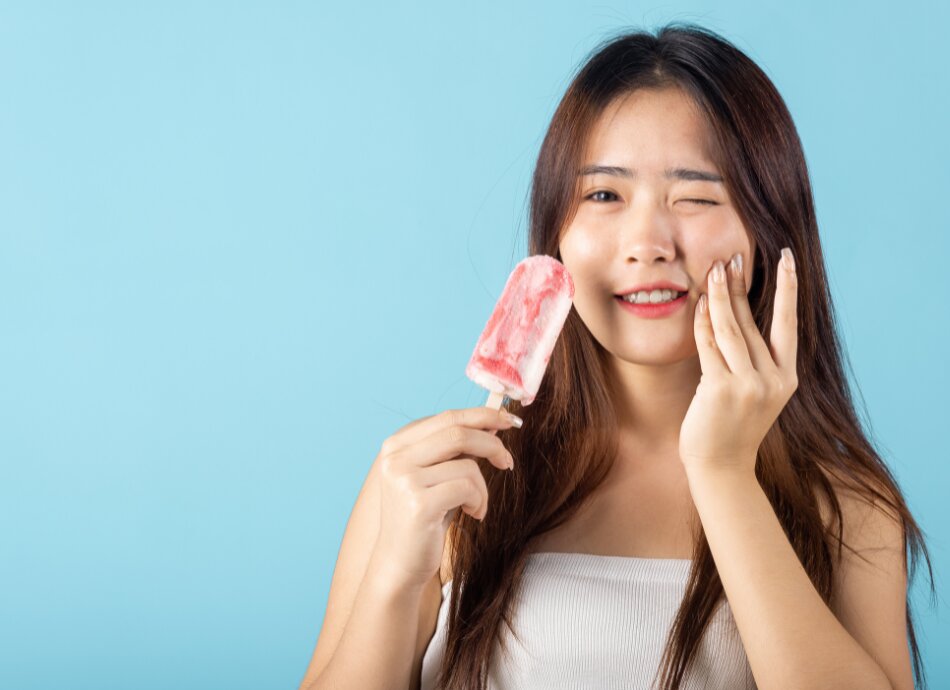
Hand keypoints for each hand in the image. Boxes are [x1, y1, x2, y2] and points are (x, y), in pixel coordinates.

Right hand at [372, 406, 515, 591]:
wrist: (399, 564)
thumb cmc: (423, 518)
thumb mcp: (436, 477)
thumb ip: (455, 450)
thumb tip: (493, 421)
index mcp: (397, 445)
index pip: (448, 417)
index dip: (482, 416)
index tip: (508, 422)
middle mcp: (396, 457)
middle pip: (458, 432)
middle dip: (492, 444)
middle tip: (507, 461)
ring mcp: (404, 479)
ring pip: (467, 464)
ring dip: (483, 487)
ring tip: (477, 505)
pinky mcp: (418, 503)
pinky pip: (467, 488)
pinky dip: (479, 500)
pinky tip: (473, 514)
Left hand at [679, 249, 798, 475]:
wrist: (720, 468)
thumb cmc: (731, 427)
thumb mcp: (754, 393)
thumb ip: (753, 360)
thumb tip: (736, 316)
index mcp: (787, 378)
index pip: (789, 323)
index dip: (788, 289)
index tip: (787, 258)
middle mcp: (773, 380)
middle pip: (754, 321)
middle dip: (741, 285)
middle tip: (733, 255)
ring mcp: (749, 385)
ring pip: (731, 329)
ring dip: (720, 296)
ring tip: (714, 269)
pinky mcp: (721, 390)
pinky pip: (709, 346)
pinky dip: (702, 322)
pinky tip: (697, 303)